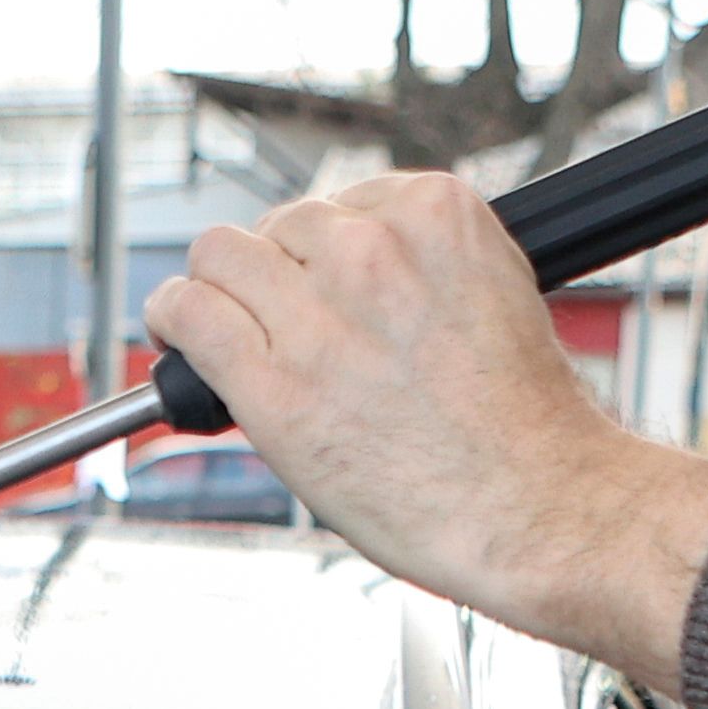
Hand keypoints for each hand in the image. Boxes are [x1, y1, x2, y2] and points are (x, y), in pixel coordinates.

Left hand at [143, 173, 707, 696]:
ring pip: (220, 255)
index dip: (321, 251)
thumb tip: (349, 271)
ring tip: (214, 323)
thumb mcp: (493, 297)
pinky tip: (172, 330)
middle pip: (279, 225)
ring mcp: (319, 313)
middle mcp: (373, 247)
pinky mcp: (275, 385)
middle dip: (275, 270)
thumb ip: (423, 267)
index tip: (319, 287)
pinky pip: (190, 313)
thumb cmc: (523, 428)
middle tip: (279, 322)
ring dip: (216, 286)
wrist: (536, 507)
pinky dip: (172, 315)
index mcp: (436, 212)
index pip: (341, 201)